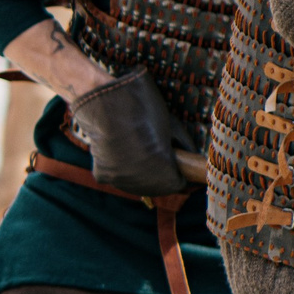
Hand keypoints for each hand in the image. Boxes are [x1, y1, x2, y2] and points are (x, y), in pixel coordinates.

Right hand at [68, 66, 192, 196]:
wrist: (106, 106)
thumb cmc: (144, 113)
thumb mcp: (172, 125)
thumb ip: (184, 145)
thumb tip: (190, 154)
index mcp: (167, 178)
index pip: (179, 182)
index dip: (179, 167)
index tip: (176, 155)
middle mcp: (144, 188)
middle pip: (157, 186)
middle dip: (159, 171)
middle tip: (154, 149)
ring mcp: (122, 183)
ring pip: (135, 182)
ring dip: (139, 170)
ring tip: (136, 147)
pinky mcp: (103, 175)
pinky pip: (115, 174)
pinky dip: (117, 164)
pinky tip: (119, 149)